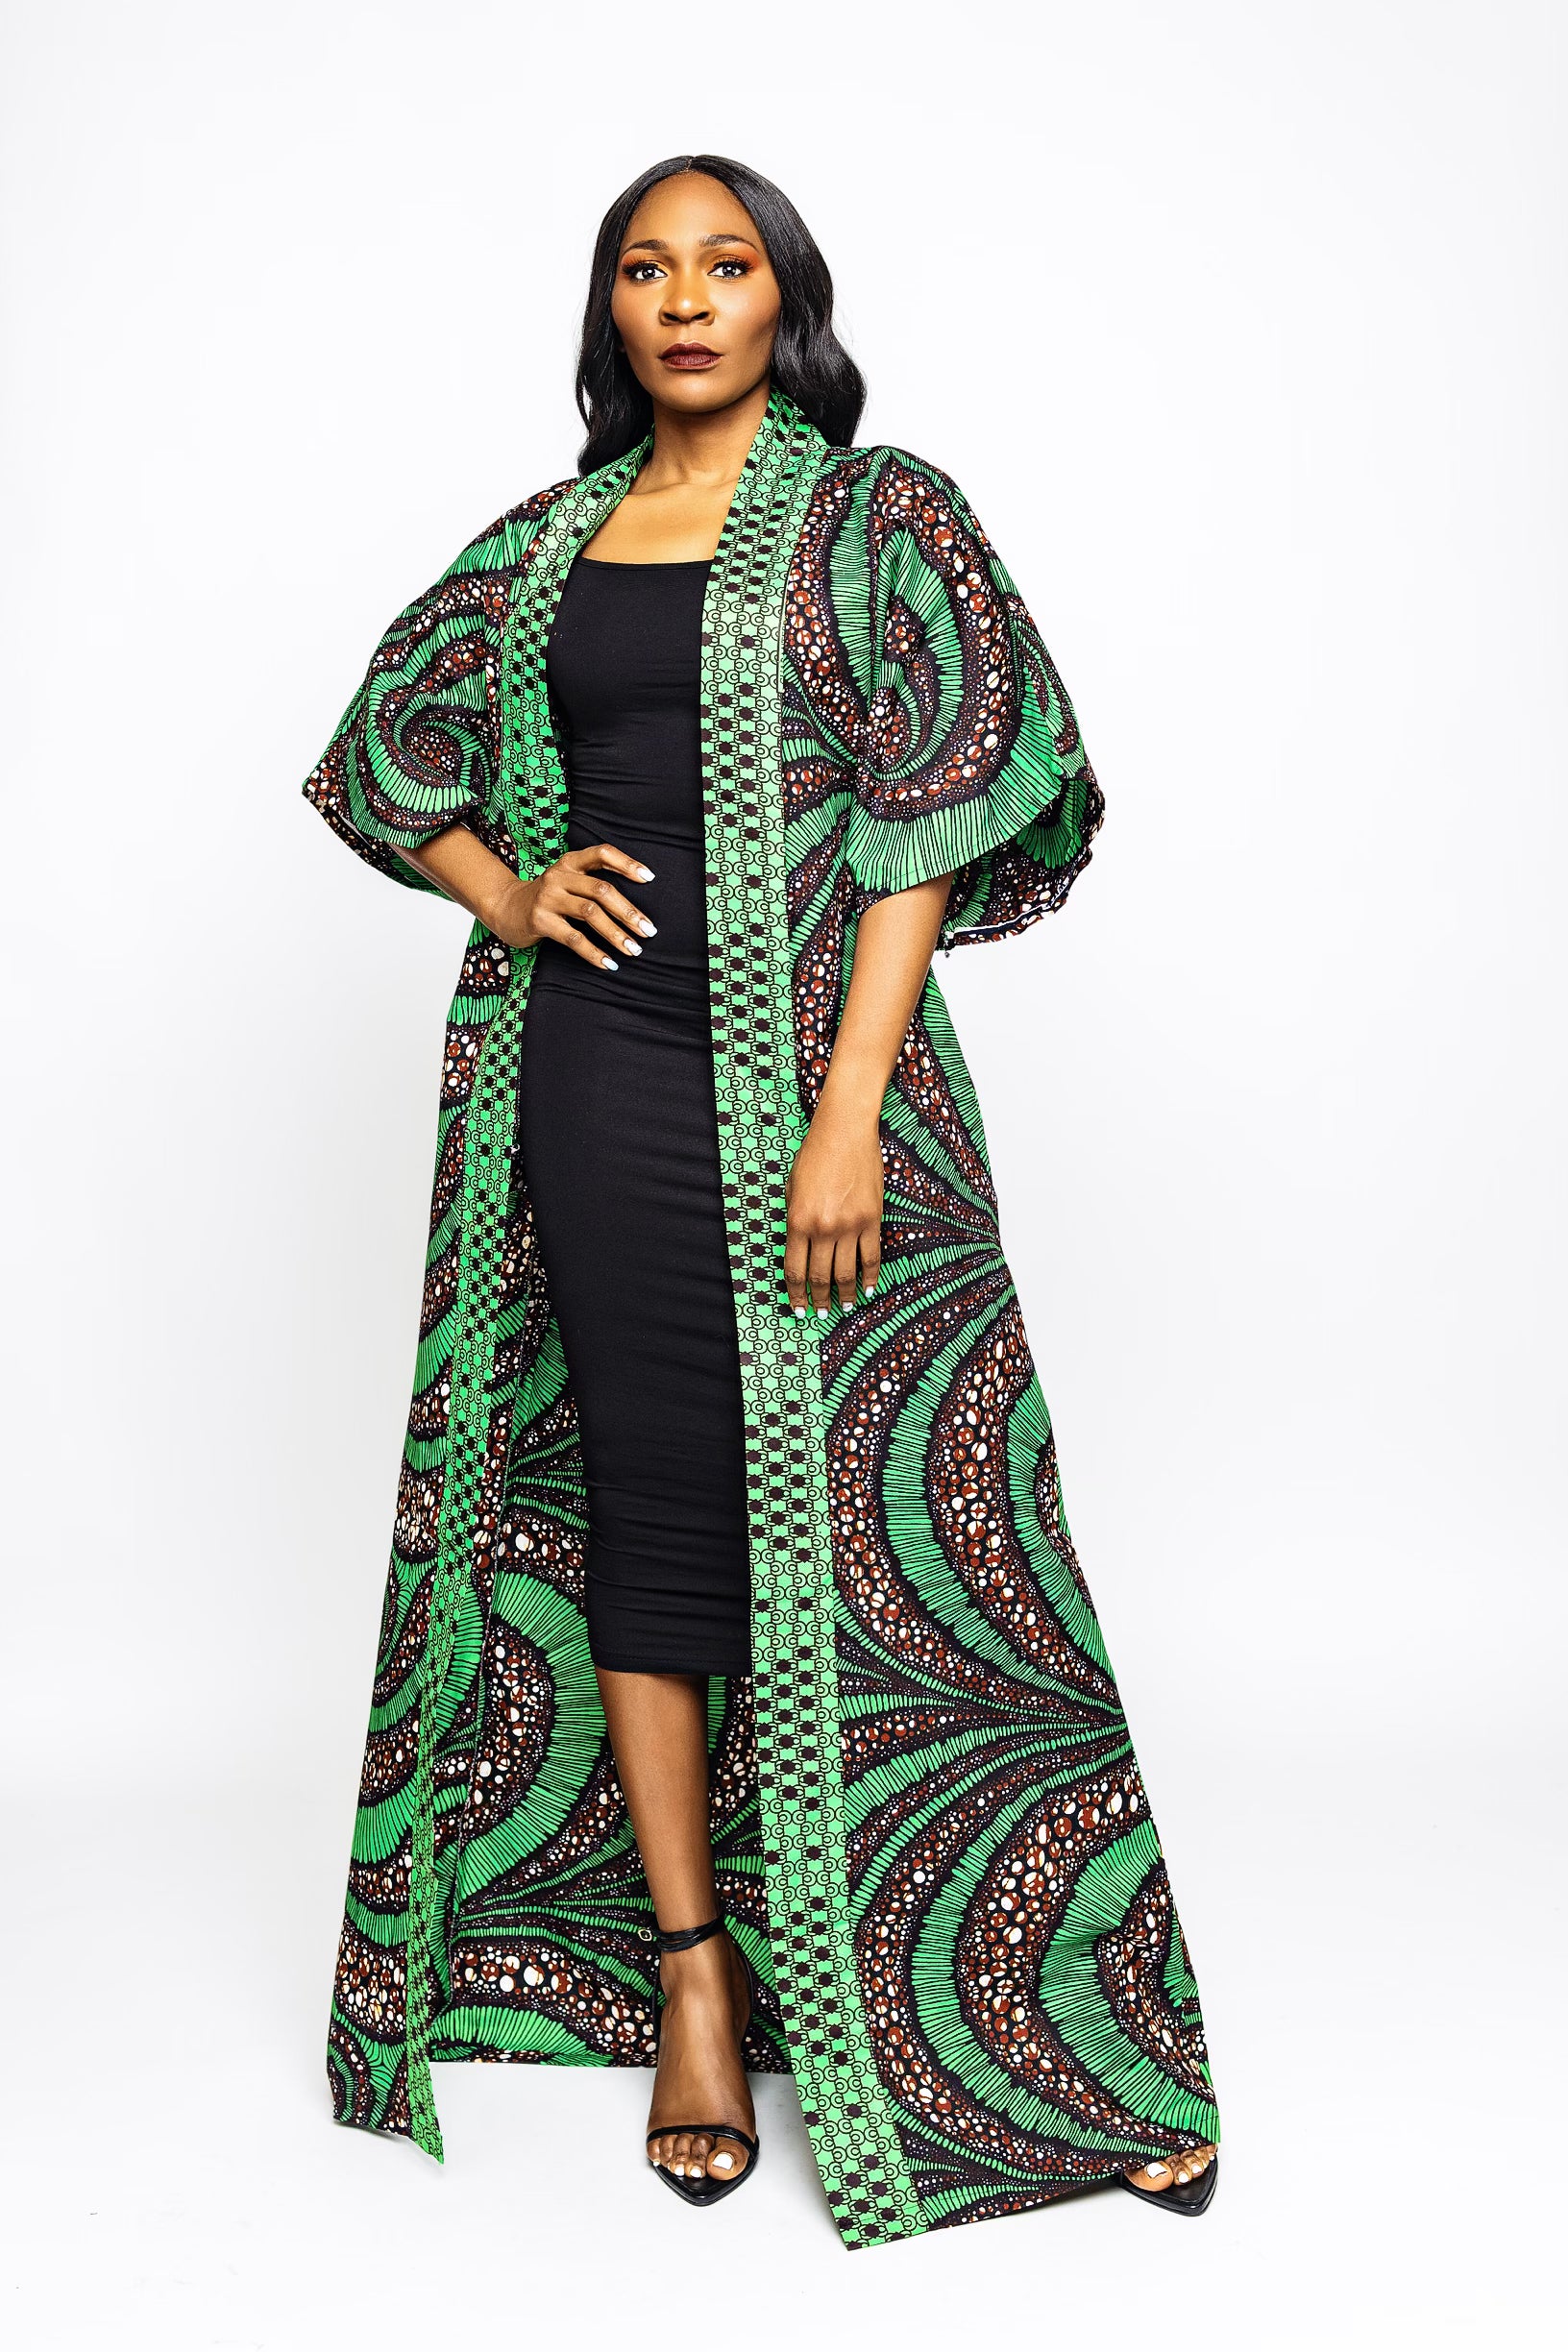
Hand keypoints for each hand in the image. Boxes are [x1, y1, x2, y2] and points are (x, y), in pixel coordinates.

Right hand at [493, 843, 656, 968]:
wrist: (506, 908)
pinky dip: (594, 952)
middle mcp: (559, 876)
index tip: (649, 878)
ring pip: (590, 913)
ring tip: (633, 949)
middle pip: (601, 890)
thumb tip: (636, 906)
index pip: (602, 853)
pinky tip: (608, 963)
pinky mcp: (540, 921)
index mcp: (570, 862)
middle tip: (649, 930)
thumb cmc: (548, 898)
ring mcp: (548, 898)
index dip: (627, 864)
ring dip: (616, 934)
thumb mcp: (568, 881)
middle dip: (628, 912)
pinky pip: (573, 938)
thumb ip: (593, 882)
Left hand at [784, 1098, 882, 1315]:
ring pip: (846, 1272)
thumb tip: (801, 1249)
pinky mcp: (871, 1220)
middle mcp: (823, 1229)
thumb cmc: (814, 1156)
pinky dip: (870, 1277)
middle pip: (820, 1277)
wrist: (845, 1132)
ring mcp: (849, 1226)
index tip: (798, 1308)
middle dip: (818, 1300)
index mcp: (797, 1222)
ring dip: (844, 1294)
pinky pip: (871, 1257)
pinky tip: (868, 1289)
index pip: (794, 1270)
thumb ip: (795, 1221)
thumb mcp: (792, 1189)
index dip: (796, 1294)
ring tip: (844, 1307)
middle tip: (820, 1314)